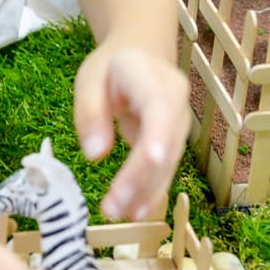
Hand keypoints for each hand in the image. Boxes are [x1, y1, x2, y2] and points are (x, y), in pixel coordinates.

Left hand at [73, 43, 190, 221]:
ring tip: (116, 212)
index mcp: (151, 77)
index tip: (149, 159)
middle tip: (113, 206)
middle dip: (141, 177)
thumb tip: (94, 155)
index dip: (158, 134)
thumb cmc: (112, 68)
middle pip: (165, 142)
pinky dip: (150, 192)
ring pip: (167, 162)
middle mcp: (175, 102)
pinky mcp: (173, 143)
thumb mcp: (90, 79)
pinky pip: (165, 169)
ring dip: (143, 191)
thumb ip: (90, 113)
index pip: (160, 108)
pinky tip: (134, 211)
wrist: (142, 57)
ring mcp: (179, 124)